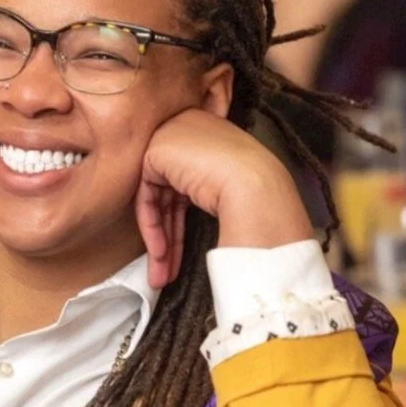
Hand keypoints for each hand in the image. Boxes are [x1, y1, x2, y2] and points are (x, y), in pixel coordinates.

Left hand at [135, 109, 312, 287]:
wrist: (258, 189)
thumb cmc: (259, 196)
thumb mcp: (231, 185)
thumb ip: (205, 189)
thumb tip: (184, 221)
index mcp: (211, 134)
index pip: (186, 183)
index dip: (181, 224)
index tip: (181, 256)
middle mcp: (190, 129)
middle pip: (170, 193)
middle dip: (168, 237)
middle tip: (167, 272)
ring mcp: (171, 136)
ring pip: (157, 199)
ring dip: (160, 241)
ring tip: (162, 276)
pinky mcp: (155, 150)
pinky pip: (146, 196)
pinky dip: (152, 227)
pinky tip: (160, 255)